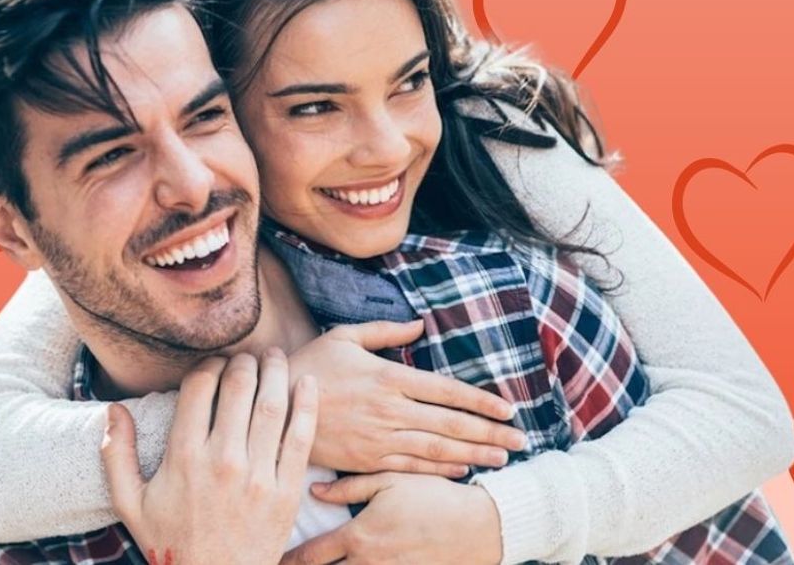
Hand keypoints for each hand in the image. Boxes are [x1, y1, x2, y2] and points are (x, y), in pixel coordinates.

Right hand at [102, 349, 317, 564]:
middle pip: (238, 387)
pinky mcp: (286, 491)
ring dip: (276, 372)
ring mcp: (258, 476)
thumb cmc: (172, 543)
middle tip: (248, 355)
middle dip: (243, 361)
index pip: (199, 388)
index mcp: (183, 458)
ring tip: (276, 357)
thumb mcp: (130, 504)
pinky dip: (307, 404)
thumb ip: (116, 455)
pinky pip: (302, 437)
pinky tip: (308, 382)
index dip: (208, 365)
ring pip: (272, 404)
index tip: (214, 364)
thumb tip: (111, 410)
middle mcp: (222, 461)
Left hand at [281, 473, 502, 564]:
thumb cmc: (434, 497)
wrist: (478, 526)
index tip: (268, 559)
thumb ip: (350, 486)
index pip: (310, 556)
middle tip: (272, 563)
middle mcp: (368, 563)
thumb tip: (314, 490)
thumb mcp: (391, 481)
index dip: (286, 560)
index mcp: (359, 535)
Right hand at [288, 320, 526, 476]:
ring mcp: (379, 437)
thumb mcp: (346, 337)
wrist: (273, 404)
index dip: (480, 402)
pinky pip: (410, 466)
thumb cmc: (311, 365)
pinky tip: (462, 470)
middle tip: (520, 439)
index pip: (446, 391)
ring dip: (473, 454)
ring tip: (502, 457)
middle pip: (450, 424)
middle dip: (490, 433)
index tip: (507, 409)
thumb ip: (386, 331)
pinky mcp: (366, 459)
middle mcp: (390, 409)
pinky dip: (439, 470)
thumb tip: (420, 323)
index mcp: (389, 377)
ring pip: (436, 449)